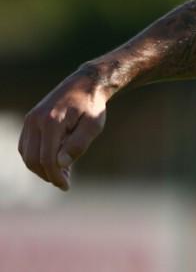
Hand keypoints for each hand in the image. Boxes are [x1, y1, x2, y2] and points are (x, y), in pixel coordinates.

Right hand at [19, 67, 109, 190]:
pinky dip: (36, 157)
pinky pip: (26, 145)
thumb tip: (61, 164)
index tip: (66, 186)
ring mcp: (30, 120)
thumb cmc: (92, 107)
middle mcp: (36, 121)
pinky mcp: (30, 121)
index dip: (55, 176)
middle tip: (64, 182)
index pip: (46, 158)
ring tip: (63, 172)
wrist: (85, 85)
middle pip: (32, 158)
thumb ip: (78, 144)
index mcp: (51, 122)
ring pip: (26, 153)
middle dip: (47, 174)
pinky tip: (54, 161)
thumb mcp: (93, 126)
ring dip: (41, 167)